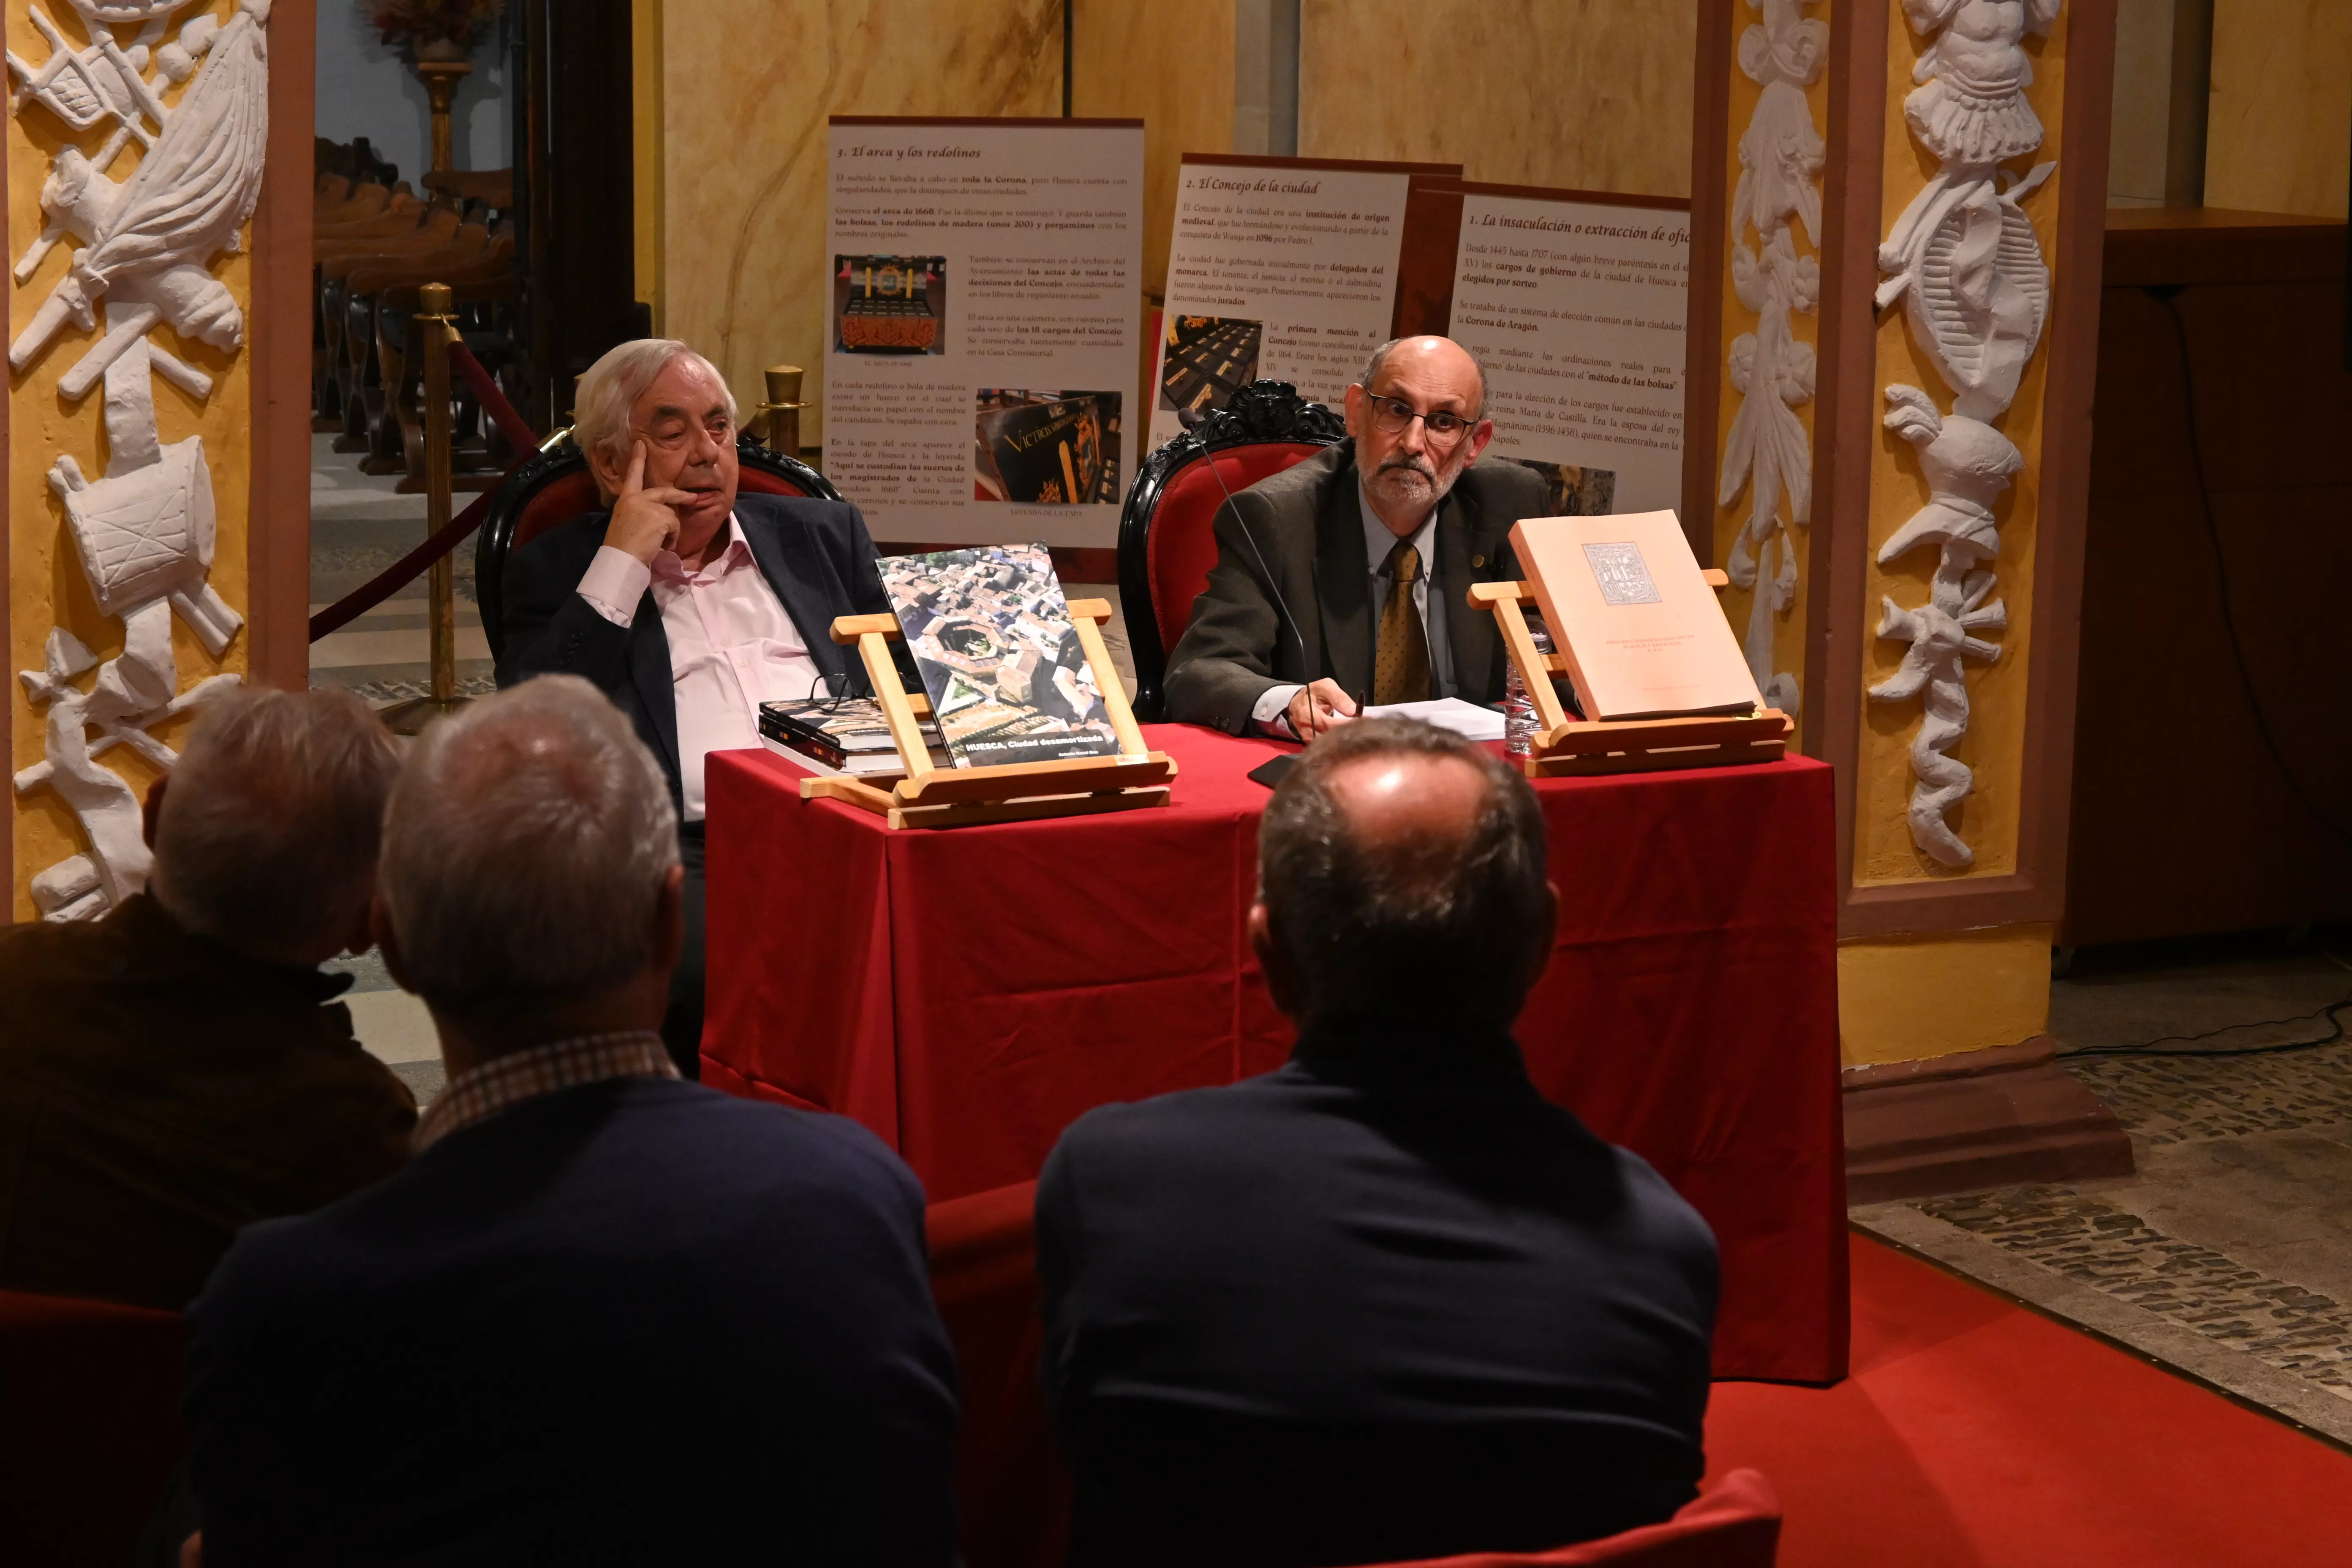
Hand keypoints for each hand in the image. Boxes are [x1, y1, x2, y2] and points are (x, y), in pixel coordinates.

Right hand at [602, 441, 694, 563]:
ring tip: (660, 543)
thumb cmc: (622, 546)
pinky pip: (675, 525)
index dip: (638, 459)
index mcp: (625, 499)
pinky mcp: (659, 516)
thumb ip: (640, 512)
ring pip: (671, 514)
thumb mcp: (626, 522)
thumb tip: (660, 515)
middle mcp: (636, 498)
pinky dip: (672, 538)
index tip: (641, 444)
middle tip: (693, 499)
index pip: (632, 475)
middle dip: (680, 496)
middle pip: (664, 492)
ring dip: (671, 531)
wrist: (620, 558)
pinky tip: (662, 546)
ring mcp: (648, 506)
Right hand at [1287, 678, 1357, 739]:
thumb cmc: (1314, 693)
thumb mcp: (1326, 687)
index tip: (1364, 723)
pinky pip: (1325, 748)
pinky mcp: (1310, 744)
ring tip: (1357, 736)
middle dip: (1347, 735)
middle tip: (1364, 732)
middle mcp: (1305, 729)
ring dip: (1343, 743)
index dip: (1347, 724)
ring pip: (1327, 746)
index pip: (1329, 724)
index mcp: (1307, 713)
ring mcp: (1307, 738)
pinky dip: (1337, 746)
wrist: (1298, 703)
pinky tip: (1348, 741)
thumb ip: (1339, 697)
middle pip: (1328, 738)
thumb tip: (1353, 710)